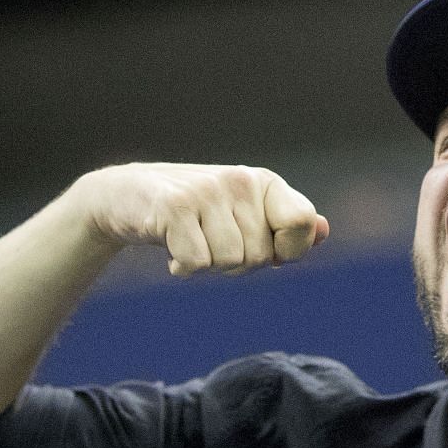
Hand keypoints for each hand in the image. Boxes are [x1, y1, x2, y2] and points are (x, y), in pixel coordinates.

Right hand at [69, 163, 328, 276]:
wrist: (124, 198)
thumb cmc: (193, 214)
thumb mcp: (242, 217)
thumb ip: (284, 226)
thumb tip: (323, 230)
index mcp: (264, 182)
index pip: (302, 223)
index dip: (285, 250)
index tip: (261, 246)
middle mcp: (239, 180)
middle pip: (261, 256)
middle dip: (237, 263)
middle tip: (210, 242)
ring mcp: (207, 192)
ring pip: (231, 262)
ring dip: (209, 265)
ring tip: (191, 241)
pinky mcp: (175, 208)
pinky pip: (199, 264)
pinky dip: (184, 267)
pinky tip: (171, 247)